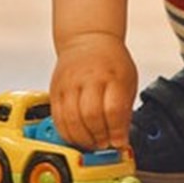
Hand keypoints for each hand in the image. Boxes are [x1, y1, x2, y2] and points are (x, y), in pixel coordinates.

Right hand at [50, 32, 137, 150]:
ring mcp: (69, 83)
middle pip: (90, 116)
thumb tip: (121, 139)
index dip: (116, 132)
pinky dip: (67, 134)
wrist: (88, 38)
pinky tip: (78, 136)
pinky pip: (57, 119)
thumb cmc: (111, 61)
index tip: (119, 142)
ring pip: (71, 121)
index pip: (113, 109)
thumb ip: (125, 109)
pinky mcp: (55, 90)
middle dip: (99, 138)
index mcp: (112, 74)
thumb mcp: (128, 79)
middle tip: (105, 144)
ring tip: (92, 143)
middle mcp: (89, 77)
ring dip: (82, 139)